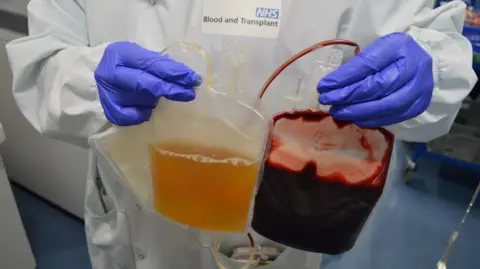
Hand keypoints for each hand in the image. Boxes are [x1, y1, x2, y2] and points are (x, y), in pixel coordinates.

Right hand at [95, 42, 200, 125]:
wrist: (101, 77)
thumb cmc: (128, 66)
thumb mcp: (141, 57)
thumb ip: (161, 64)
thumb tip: (188, 76)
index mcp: (120, 54)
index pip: (151, 64)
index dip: (173, 72)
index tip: (193, 78)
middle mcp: (110, 73)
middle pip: (145, 84)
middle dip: (171, 89)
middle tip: (189, 93)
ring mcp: (108, 94)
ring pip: (142, 100)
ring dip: (156, 100)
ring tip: (158, 96)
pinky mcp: (109, 111)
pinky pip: (134, 117)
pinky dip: (144, 112)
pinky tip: (147, 107)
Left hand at [317, 32, 433, 127]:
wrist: (423, 63)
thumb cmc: (392, 55)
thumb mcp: (375, 49)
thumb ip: (357, 64)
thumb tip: (332, 85)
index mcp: (399, 47)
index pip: (368, 65)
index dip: (344, 77)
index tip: (324, 86)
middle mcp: (413, 68)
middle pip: (377, 87)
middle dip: (347, 96)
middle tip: (327, 101)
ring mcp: (419, 89)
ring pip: (385, 106)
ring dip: (356, 111)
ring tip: (337, 112)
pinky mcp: (418, 106)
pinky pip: (392, 117)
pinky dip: (370, 119)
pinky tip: (355, 118)